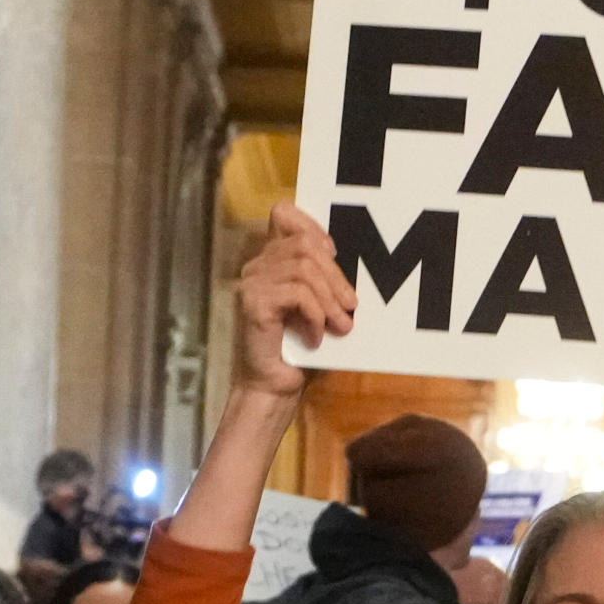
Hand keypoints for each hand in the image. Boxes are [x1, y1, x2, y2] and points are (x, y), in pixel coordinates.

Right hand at [234, 202, 355, 397]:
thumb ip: (327, 280)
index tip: (334, 254)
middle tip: (351, 307)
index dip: (313, 226)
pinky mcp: (252, 303)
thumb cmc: (300, 351)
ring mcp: (250, 283)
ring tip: (340, 326)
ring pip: (303, 268)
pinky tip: (316, 338)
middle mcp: (256, 266)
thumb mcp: (321, 308)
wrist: (274, 389)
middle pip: (304, 245)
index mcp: (272, 261)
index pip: (284, 214)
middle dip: (335, 276)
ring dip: (329, 300)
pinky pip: (296, 293)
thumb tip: (352, 265)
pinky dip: (315, 316)